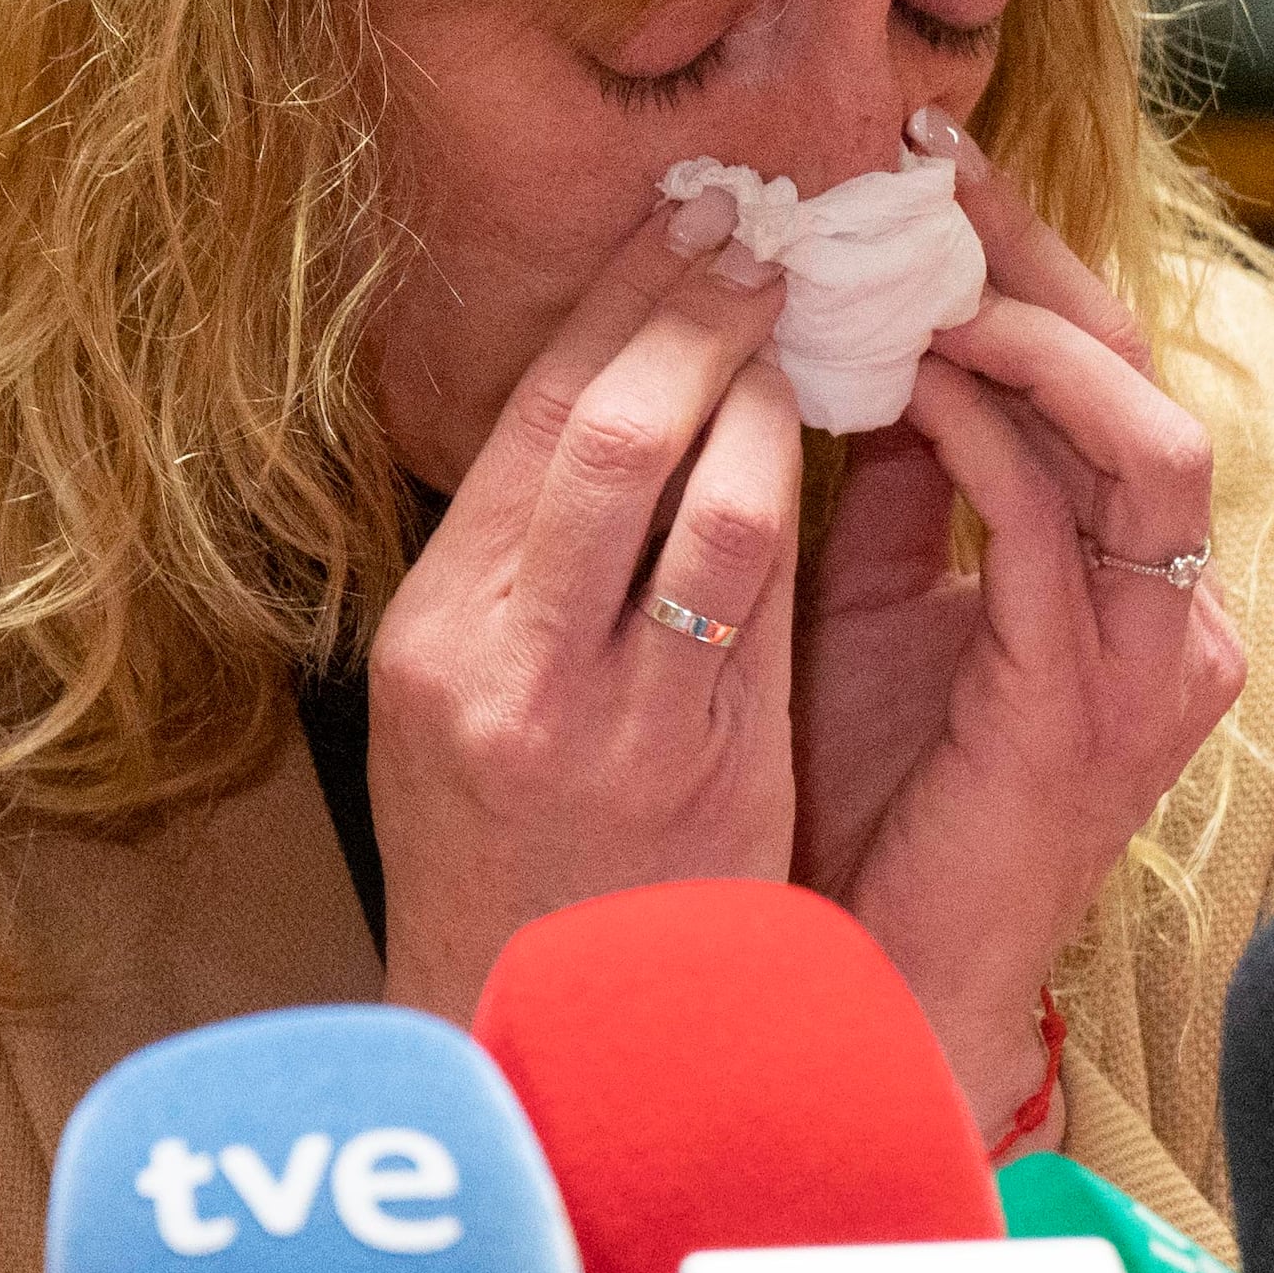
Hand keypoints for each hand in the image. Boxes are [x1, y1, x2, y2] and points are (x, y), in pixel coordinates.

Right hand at [369, 191, 806, 1025]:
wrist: (543, 1049)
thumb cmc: (518, 862)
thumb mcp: (470, 707)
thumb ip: (532, 569)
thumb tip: (618, 399)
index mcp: (436, 632)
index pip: (524, 424)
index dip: (612, 307)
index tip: (683, 223)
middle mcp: (498, 663)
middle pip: (597, 428)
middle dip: (689, 310)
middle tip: (762, 232)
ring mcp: (600, 719)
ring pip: (700, 496)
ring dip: (767, 392)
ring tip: (808, 327)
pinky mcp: (701, 770)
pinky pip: (761, 597)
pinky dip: (803, 499)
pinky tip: (837, 447)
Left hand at [796, 112, 1241, 1130]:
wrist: (871, 976)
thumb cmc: (872, 795)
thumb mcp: (880, 597)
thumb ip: (897, 479)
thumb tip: (855, 333)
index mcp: (1133, 574)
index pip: (1108, 368)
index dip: (1022, 256)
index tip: (922, 158)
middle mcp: (1172, 606)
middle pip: (1140, 374)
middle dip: (1028, 258)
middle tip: (917, 167)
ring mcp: (1146, 661)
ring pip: (1140, 434)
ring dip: (1020, 333)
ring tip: (911, 263)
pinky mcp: (1082, 708)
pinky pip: (1049, 532)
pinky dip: (983, 435)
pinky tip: (903, 378)